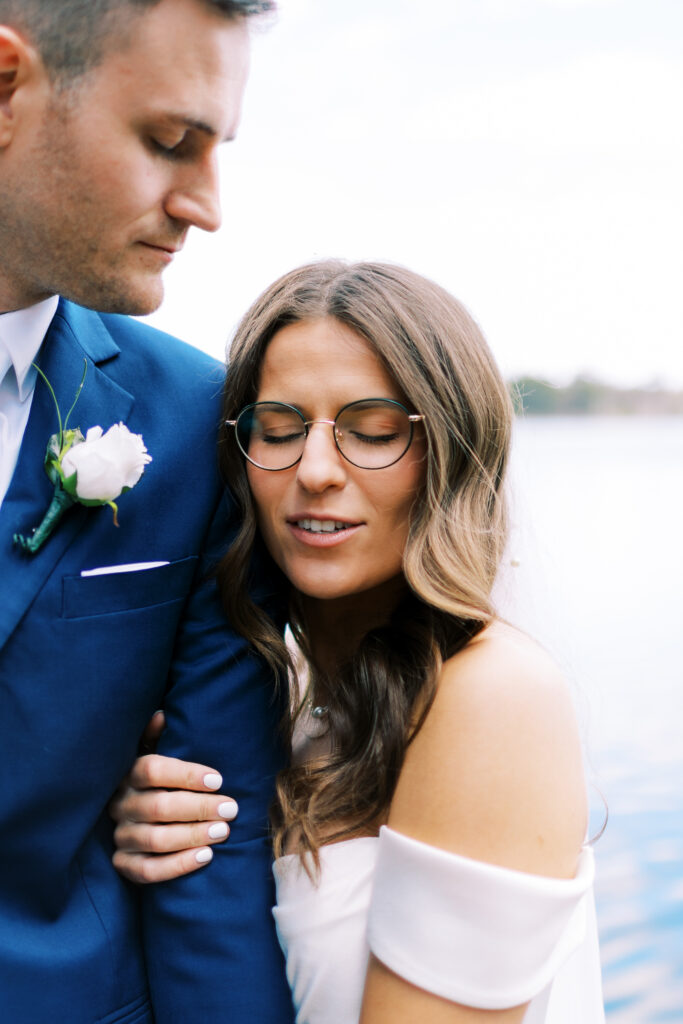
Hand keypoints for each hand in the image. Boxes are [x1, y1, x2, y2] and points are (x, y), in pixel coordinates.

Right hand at [110, 718, 238, 883]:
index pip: (151, 770)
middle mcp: (120, 804)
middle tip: (231, 809)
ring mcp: (120, 835)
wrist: (139, 818)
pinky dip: (176, 866)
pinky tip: (205, 856)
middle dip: (199, 808)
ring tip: (223, 831)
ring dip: (192, 836)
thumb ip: (157, 735)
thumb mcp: (154, 752)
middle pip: (158, 807)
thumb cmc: (157, 779)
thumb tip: (162, 715)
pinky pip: (146, 871)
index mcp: (127, 773)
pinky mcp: (122, 863)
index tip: (218, 780)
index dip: (185, 775)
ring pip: (155, 839)